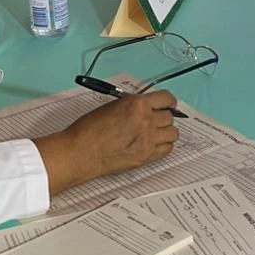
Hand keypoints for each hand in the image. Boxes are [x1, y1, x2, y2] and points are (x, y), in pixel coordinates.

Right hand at [35, 92, 178, 195]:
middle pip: (170, 117)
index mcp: (137, 104)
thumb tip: (143, 107)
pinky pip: (167, 149)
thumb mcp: (112, 106)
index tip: (168, 104)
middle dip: (163, 117)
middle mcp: (146, 120)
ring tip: (155, 133)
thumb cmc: (89, 129)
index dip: (168, 101)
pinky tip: (153, 144)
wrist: (81, 151)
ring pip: (173, 133)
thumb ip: (132, 105)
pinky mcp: (146, 156)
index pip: (166, 98)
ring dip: (166, 132)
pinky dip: (163, 146)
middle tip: (156, 120)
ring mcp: (148, 140)